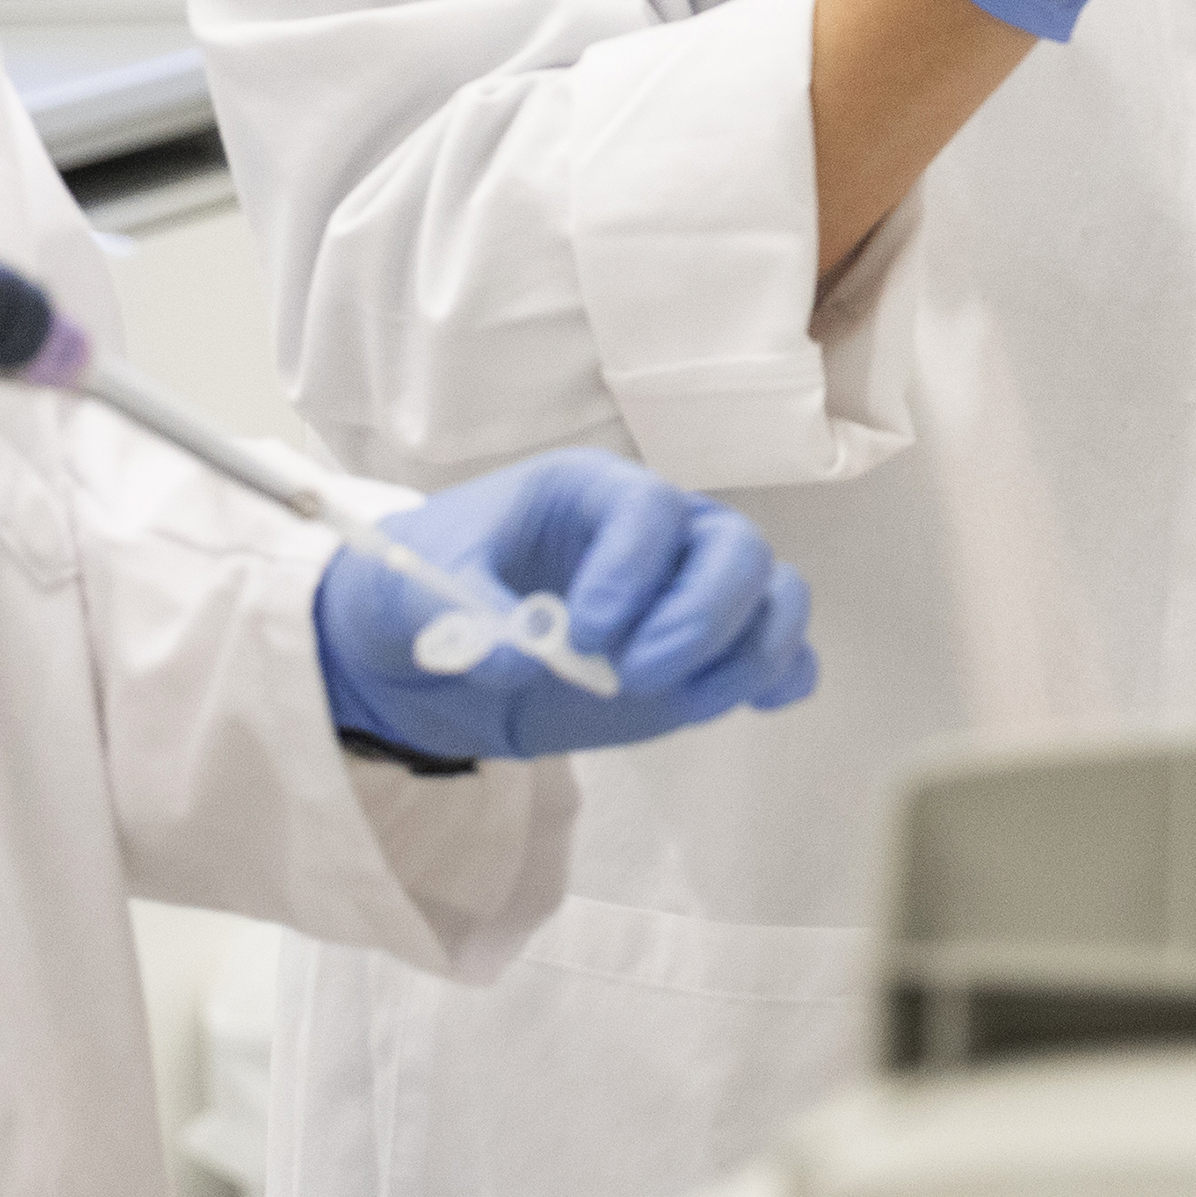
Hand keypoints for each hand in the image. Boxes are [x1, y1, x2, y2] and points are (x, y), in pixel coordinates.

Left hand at [320, 448, 818, 763]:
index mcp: (590, 493)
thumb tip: (516, 661)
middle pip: (733, 547)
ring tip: (684, 703)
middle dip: (702, 615)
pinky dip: (781, 674)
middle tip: (638, 675)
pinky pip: (778, 651)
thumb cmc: (426, 589)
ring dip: (747, 650)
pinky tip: (757, 703)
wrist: (428, 649)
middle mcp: (659, 531)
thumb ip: (460, 618)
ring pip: (771, 593)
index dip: (631, 568)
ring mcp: (689, 592)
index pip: (646, 508)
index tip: (584, 636)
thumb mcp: (414, 593)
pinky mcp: (702, 654)